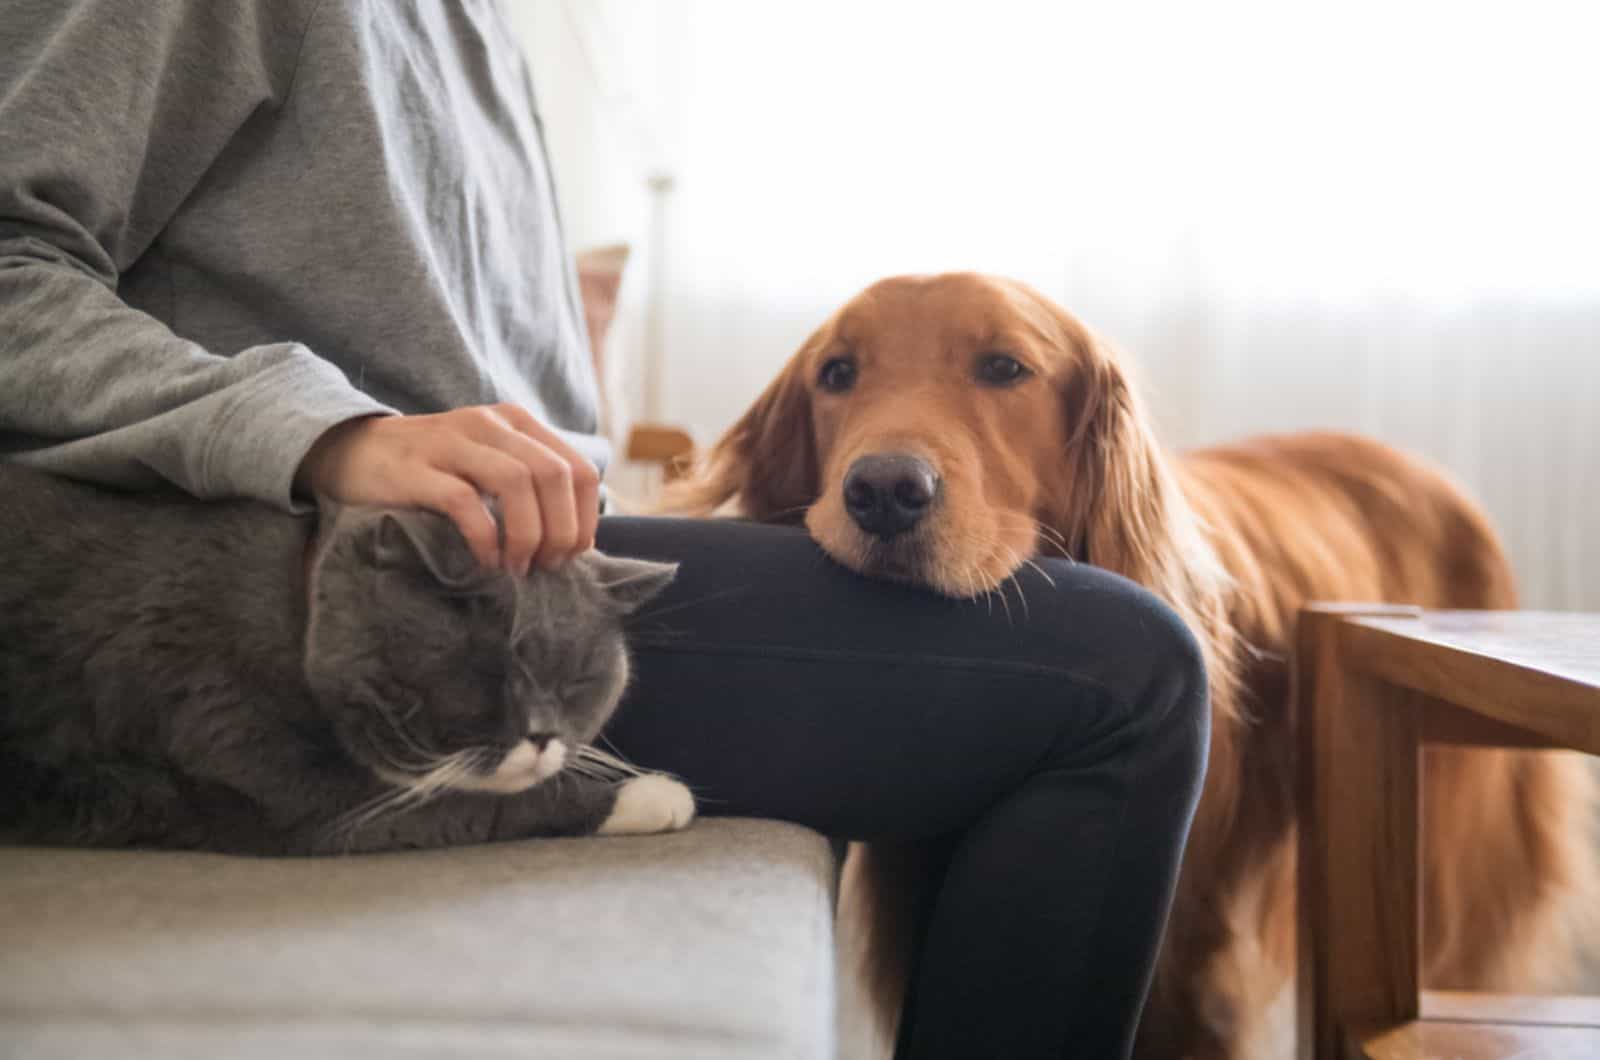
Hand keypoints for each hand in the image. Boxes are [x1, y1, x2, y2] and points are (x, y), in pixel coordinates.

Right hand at [295, 405, 599, 572]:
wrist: (351, 452)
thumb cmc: (432, 471)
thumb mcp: (488, 463)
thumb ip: (530, 486)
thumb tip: (575, 540)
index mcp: (516, 423)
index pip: (579, 468)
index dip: (585, 518)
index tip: (572, 554)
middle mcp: (488, 424)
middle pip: (553, 475)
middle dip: (560, 530)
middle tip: (546, 566)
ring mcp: (450, 442)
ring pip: (517, 483)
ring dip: (527, 534)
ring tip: (518, 567)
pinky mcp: (415, 469)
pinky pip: (465, 502)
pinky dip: (485, 537)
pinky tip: (486, 561)